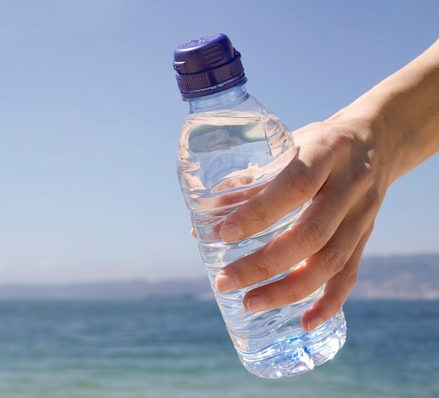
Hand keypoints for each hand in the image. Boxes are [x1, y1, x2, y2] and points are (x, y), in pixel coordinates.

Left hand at [214, 114, 389, 331]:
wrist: (376, 140)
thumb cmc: (316, 144)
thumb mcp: (286, 145)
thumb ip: (248, 180)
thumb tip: (204, 220)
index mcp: (326, 152)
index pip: (294, 185)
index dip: (259, 212)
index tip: (224, 235)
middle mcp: (349, 185)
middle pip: (310, 233)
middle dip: (264, 264)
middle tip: (225, 281)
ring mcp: (362, 214)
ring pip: (330, 261)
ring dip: (289, 289)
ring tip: (250, 303)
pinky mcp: (367, 236)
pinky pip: (351, 275)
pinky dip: (329, 302)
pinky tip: (305, 323)